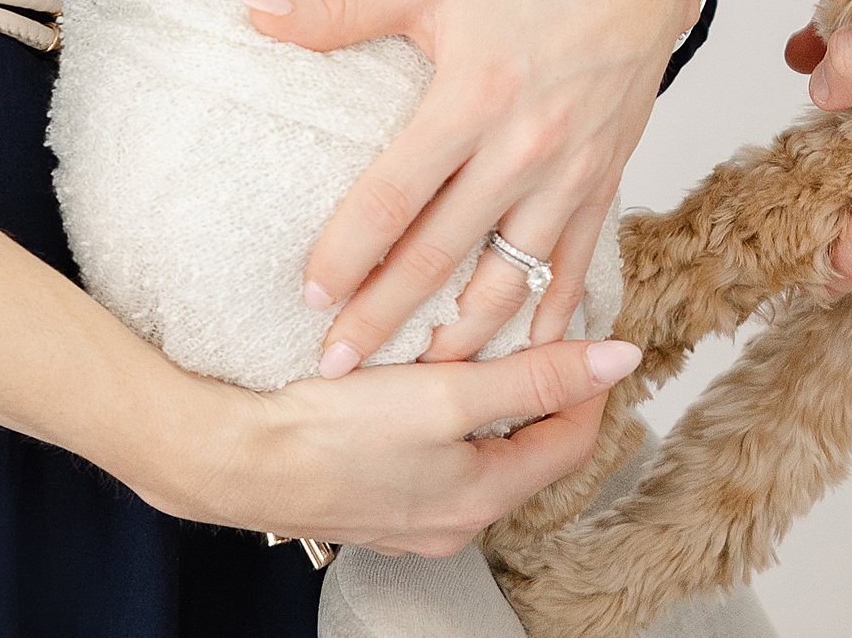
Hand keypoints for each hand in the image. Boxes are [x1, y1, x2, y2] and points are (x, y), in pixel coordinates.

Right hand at [143, 338, 642, 555]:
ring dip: (490, 401)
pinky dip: (445, 416)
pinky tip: (425, 379)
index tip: (588, 335)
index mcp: (482, 500)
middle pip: (528, 448)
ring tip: (483, 345)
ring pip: (479, 450)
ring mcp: (411, 515)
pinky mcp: (373, 497)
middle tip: (539, 331)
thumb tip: (619, 360)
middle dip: (541, 391)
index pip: (572, 441)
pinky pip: (434, 455)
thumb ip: (538, 378)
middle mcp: (453, 520)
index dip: (588, 385)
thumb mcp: (450, 395)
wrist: (231, 458)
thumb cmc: (331, 431)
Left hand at [249, 0, 696, 373]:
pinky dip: (550, 320)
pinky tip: (521, 359)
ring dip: (464, 337)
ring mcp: (570, 174)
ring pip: (512, 279)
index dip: (348, 253)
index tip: (309, 296)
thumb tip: (254, 13)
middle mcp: (524, 148)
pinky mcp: (605, 183)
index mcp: (472, 98)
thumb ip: (341, 6)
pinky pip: (575, 268)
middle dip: (386, 319)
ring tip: (419, 379)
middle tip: (336, 366)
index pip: (395, 197)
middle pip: (442, 255)